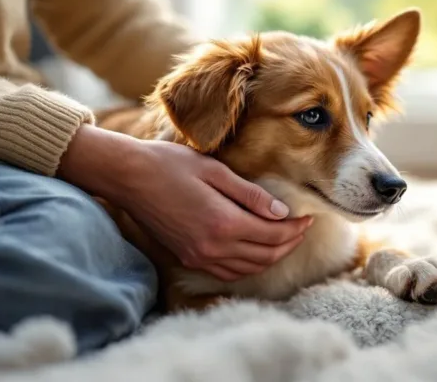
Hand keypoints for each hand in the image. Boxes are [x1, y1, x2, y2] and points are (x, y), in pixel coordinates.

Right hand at [58, 125, 311, 280]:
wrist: (128, 177)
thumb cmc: (170, 165)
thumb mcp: (216, 171)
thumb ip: (251, 195)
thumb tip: (282, 212)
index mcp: (224, 222)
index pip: (274, 234)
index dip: (296, 228)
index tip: (308, 217)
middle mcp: (213, 246)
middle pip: (266, 255)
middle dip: (289, 243)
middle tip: (302, 228)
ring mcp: (199, 256)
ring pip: (249, 268)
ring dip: (271, 256)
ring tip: (285, 239)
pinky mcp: (188, 257)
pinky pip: (228, 272)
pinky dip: (248, 266)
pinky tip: (256, 252)